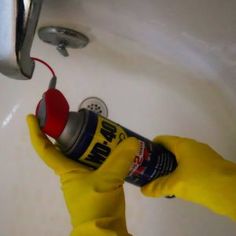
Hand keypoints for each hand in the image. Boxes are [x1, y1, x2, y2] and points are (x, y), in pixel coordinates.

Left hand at [27, 114, 138, 235]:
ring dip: (92, 143)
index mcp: (66, 170)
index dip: (37, 132)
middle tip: (84, 120)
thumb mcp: (108, 179)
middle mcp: (71, 172)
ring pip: (84, 154)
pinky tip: (115, 149)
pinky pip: (96, 162)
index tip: (33, 117)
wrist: (105, 230)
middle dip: (73, 132)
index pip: (45, 149)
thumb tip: (132, 141)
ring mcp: (84, 177)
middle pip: (67, 147)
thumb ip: (121, 159)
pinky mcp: (96, 182)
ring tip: (105, 131)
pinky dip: (103, 153)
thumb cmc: (97, 205)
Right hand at [141, 136, 235, 220]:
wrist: (233, 191)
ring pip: (180, 158)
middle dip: (159, 159)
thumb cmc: (201, 181)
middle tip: (149, 170)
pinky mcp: (209, 166)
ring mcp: (202, 156)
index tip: (143, 158)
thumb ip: (158, 187)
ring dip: (170, 166)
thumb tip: (143, 190)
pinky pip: (189, 165)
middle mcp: (192, 146)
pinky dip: (181, 172)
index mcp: (183, 144)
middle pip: (170, 149)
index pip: (162, 140)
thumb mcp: (176, 184)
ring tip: (159, 178)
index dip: (151, 147)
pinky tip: (177, 183)